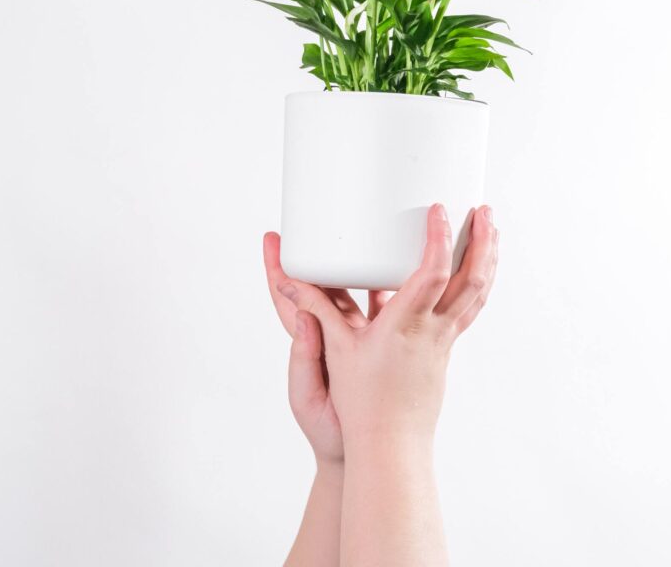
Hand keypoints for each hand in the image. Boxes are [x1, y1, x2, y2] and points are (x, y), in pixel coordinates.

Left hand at [263, 233, 391, 464]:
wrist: (361, 451)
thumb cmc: (325, 430)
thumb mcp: (306, 395)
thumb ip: (303, 357)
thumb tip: (303, 314)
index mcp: (308, 341)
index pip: (287, 297)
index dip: (277, 268)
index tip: (271, 238)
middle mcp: (331, 331)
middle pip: (320, 281)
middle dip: (316, 250)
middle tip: (317, 219)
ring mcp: (356, 333)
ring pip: (353, 287)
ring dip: (353, 260)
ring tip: (360, 229)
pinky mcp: (380, 339)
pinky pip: (383, 301)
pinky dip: (387, 280)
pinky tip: (399, 261)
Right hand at [274, 203, 497, 447]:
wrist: (390, 447)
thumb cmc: (361, 404)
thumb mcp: (334, 352)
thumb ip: (316, 311)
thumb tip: (290, 280)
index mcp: (405, 327)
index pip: (432, 276)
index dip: (439, 240)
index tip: (439, 210)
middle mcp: (433, 331)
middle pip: (472, 280)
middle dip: (483, 241)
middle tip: (484, 210)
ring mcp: (444, 340)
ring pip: (478, 293)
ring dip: (488, 258)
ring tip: (491, 229)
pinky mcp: (445, 346)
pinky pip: (469, 306)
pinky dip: (476, 281)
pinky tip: (475, 268)